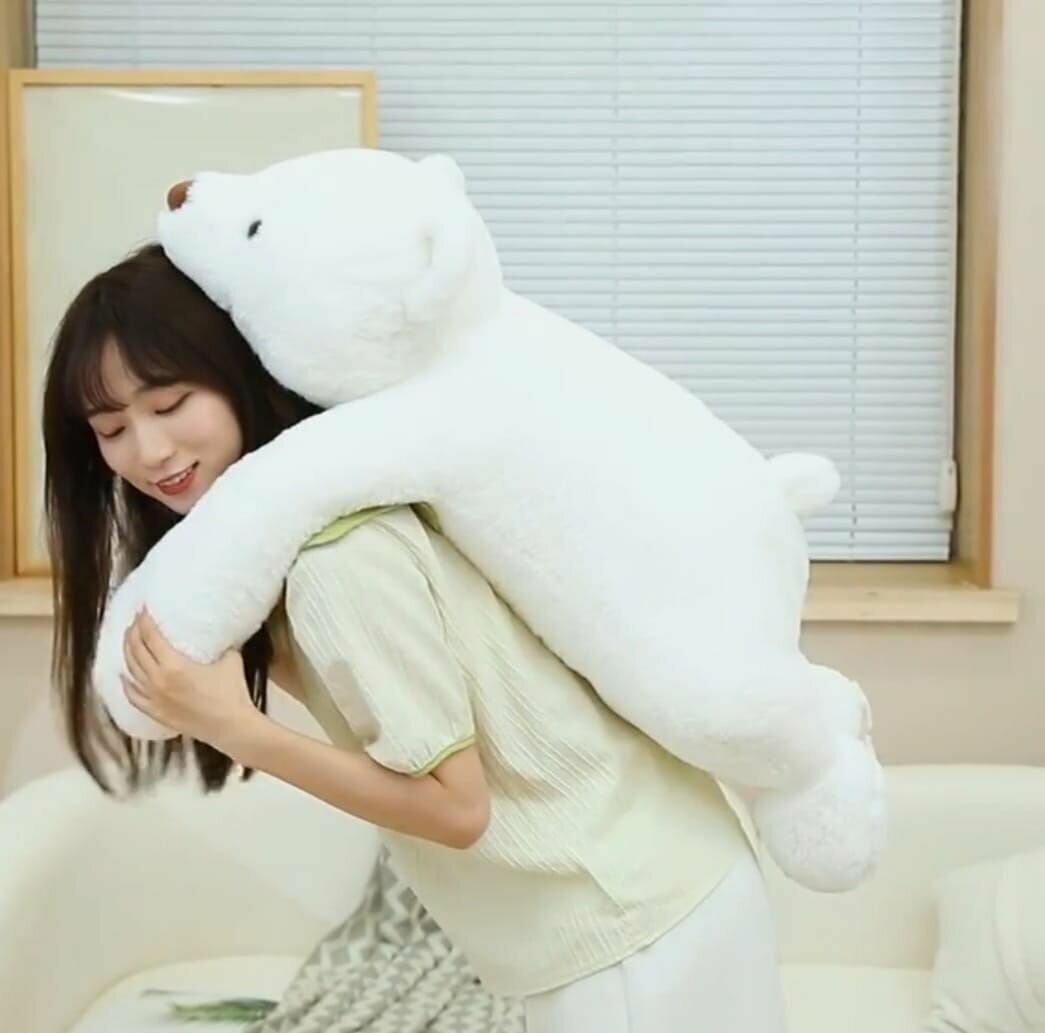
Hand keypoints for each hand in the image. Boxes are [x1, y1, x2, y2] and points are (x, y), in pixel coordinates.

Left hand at [122, 610, 258, 753]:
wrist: (232, 726)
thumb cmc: (233, 692)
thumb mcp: (230, 658)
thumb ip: (219, 643)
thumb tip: (218, 632)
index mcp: (174, 664)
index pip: (150, 636)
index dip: (144, 620)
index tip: (143, 609)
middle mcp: (158, 680)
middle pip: (136, 650)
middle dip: (133, 632)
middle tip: (135, 621)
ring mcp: (154, 698)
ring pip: (131, 670)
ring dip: (127, 652)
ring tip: (129, 640)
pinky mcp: (156, 712)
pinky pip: (133, 696)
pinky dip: (126, 684)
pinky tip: (123, 675)